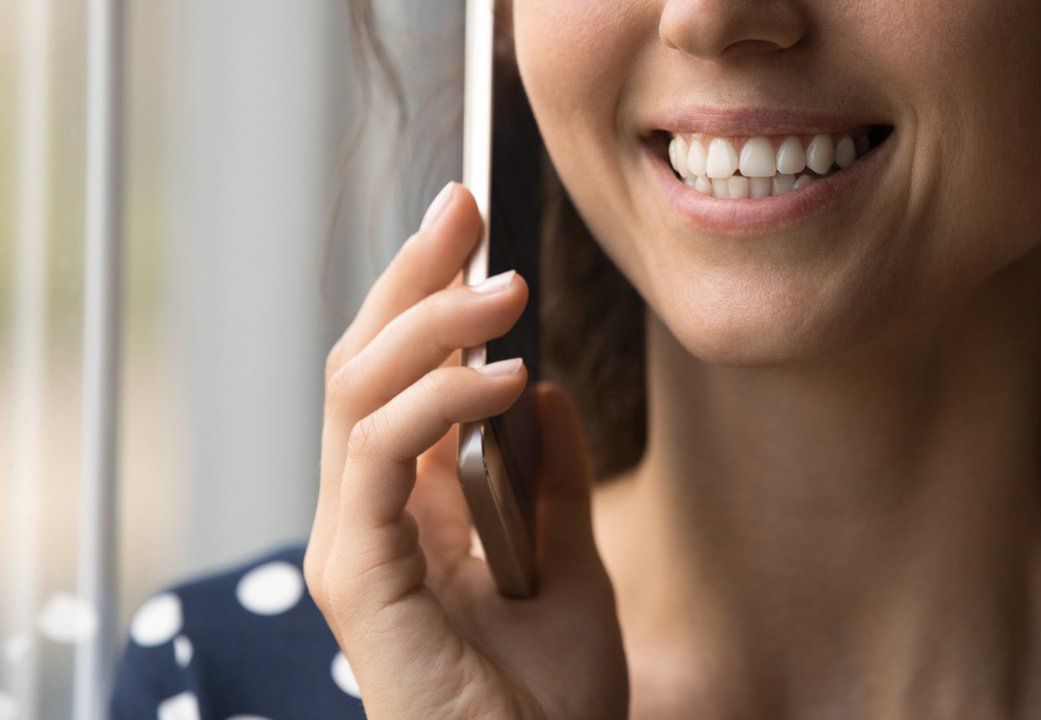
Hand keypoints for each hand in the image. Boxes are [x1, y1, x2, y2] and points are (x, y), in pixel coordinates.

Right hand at [304, 182, 628, 719]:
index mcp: (410, 509)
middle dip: (411, 276)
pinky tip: (501, 375)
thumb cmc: (548, 699)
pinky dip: (435, 402)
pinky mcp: (356, 576)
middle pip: (364, 363)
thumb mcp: (570, 562)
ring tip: (504, 289)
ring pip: (358, 393)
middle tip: (462, 204)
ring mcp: (354, 543)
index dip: (425, 293)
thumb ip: (549, 478)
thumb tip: (539, 389)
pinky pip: (378, 457)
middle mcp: (368, 516)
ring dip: (430, 323)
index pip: (398, 374)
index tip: (469, 223)